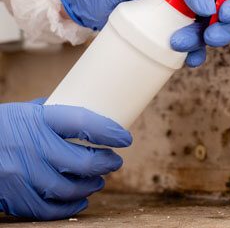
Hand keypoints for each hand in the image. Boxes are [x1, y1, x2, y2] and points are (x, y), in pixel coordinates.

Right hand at [0, 99, 131, 220]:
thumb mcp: (22, 112)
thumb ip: (51, 115)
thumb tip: (82, 113)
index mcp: (37, 120)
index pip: (82, 123)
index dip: (108, 131)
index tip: (124, 138)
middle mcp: (31, 147)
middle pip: (82, 161)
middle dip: (106, 163)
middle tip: (115, 162)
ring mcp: (21, 174)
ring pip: (70, 188)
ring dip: (91, 185)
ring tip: (99, 180)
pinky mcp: (13, 196)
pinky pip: (48, 209)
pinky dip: (69, 207)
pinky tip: (80, 200)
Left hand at [53, 0, 229, 66]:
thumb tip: (209, 6)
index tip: (225, 13)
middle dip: (224, 28)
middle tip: (209, 34)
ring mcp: (187, 14)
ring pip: (213, 33)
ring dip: (204, 43)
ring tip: (178, 43)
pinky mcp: (175, 32)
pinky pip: (196, 49)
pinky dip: (195, 56)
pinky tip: (186, 59)